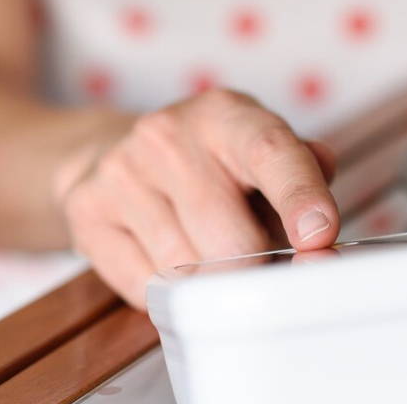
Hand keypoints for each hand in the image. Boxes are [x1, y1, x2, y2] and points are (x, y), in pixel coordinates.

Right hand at [56, 89, 339, 308]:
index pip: (272, 153)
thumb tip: (320, 226)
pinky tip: (168, 257)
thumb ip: (304, 177)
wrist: (112, 150)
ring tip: (208, 248)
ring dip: (211, 278)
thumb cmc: (213, 162)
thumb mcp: (264, 151)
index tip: (319, 238)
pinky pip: (146, 285)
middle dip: (255, 265)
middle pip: (232, 238)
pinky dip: (169, 290)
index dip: (300, 198)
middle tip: (257, 257)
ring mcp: (121, 172)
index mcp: (227, 115)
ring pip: (188, 269)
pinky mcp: (86, 212)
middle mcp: (169, 135)